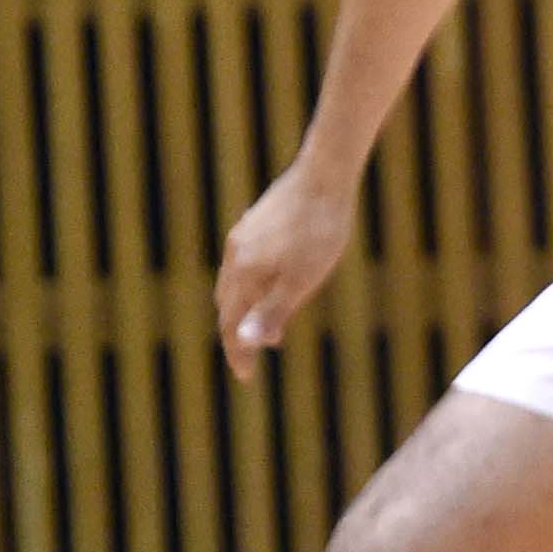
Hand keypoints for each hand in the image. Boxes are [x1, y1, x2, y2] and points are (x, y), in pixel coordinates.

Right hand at [215, 164, 357, 380]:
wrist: (325, 174)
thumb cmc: (321, 230)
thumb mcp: (303, 278)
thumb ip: (272, 310)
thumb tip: (243, 342)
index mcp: (244, 272)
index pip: (231, 323)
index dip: (237, 353)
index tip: (246, 377)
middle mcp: (235, 254)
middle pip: (226, 304)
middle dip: (237, 333)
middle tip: (254, 357)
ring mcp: (243, 236)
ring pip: (234, 283)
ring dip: (244, 308)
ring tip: (267, 326)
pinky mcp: (255, 222)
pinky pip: (244, 263)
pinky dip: (251, 285)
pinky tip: (274, 283)